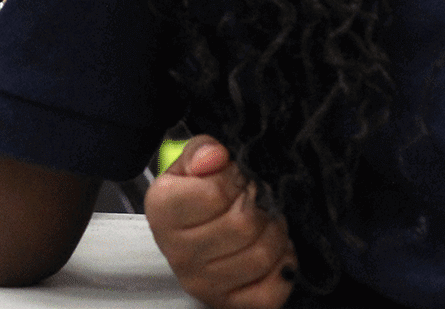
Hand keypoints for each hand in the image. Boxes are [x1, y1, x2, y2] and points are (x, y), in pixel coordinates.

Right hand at [146, 136, 296, 308]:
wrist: (192, 237)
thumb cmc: (194, 196)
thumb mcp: (191, 165)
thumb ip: (201, 151)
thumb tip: (216, 157)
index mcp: (161, 211)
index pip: (216, 191)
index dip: (235, 178)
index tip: (235, 177)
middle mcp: (177, 253)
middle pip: (243, 225)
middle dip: (259, 204)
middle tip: (255, 198)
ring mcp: (203, 284)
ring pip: (262, 255)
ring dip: (274, 231)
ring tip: (265, 221)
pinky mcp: (230, 305)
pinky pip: (273, 288)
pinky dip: (283, 264)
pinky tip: (273, 249)